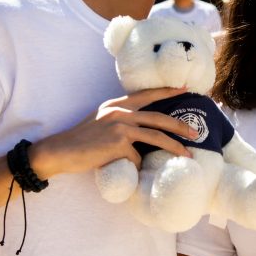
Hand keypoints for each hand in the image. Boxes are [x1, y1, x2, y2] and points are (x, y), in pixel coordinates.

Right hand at [29, 87, 198, 178]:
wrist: (61, 151)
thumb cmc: (80, 140)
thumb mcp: (101, 121)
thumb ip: (120, 119)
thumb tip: (142, 128)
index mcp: (117, 104)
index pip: (147, 94)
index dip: (167, 91)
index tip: (185, 88)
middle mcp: (120, 112)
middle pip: (159, 117)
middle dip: (180, 125)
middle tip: (195, 131)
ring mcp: (120, 126)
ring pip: (156, 137)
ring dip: (174, 147)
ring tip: (187, 155)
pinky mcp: (118, 143)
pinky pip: (136, 158)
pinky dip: (134, 165)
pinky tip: (123, 167)